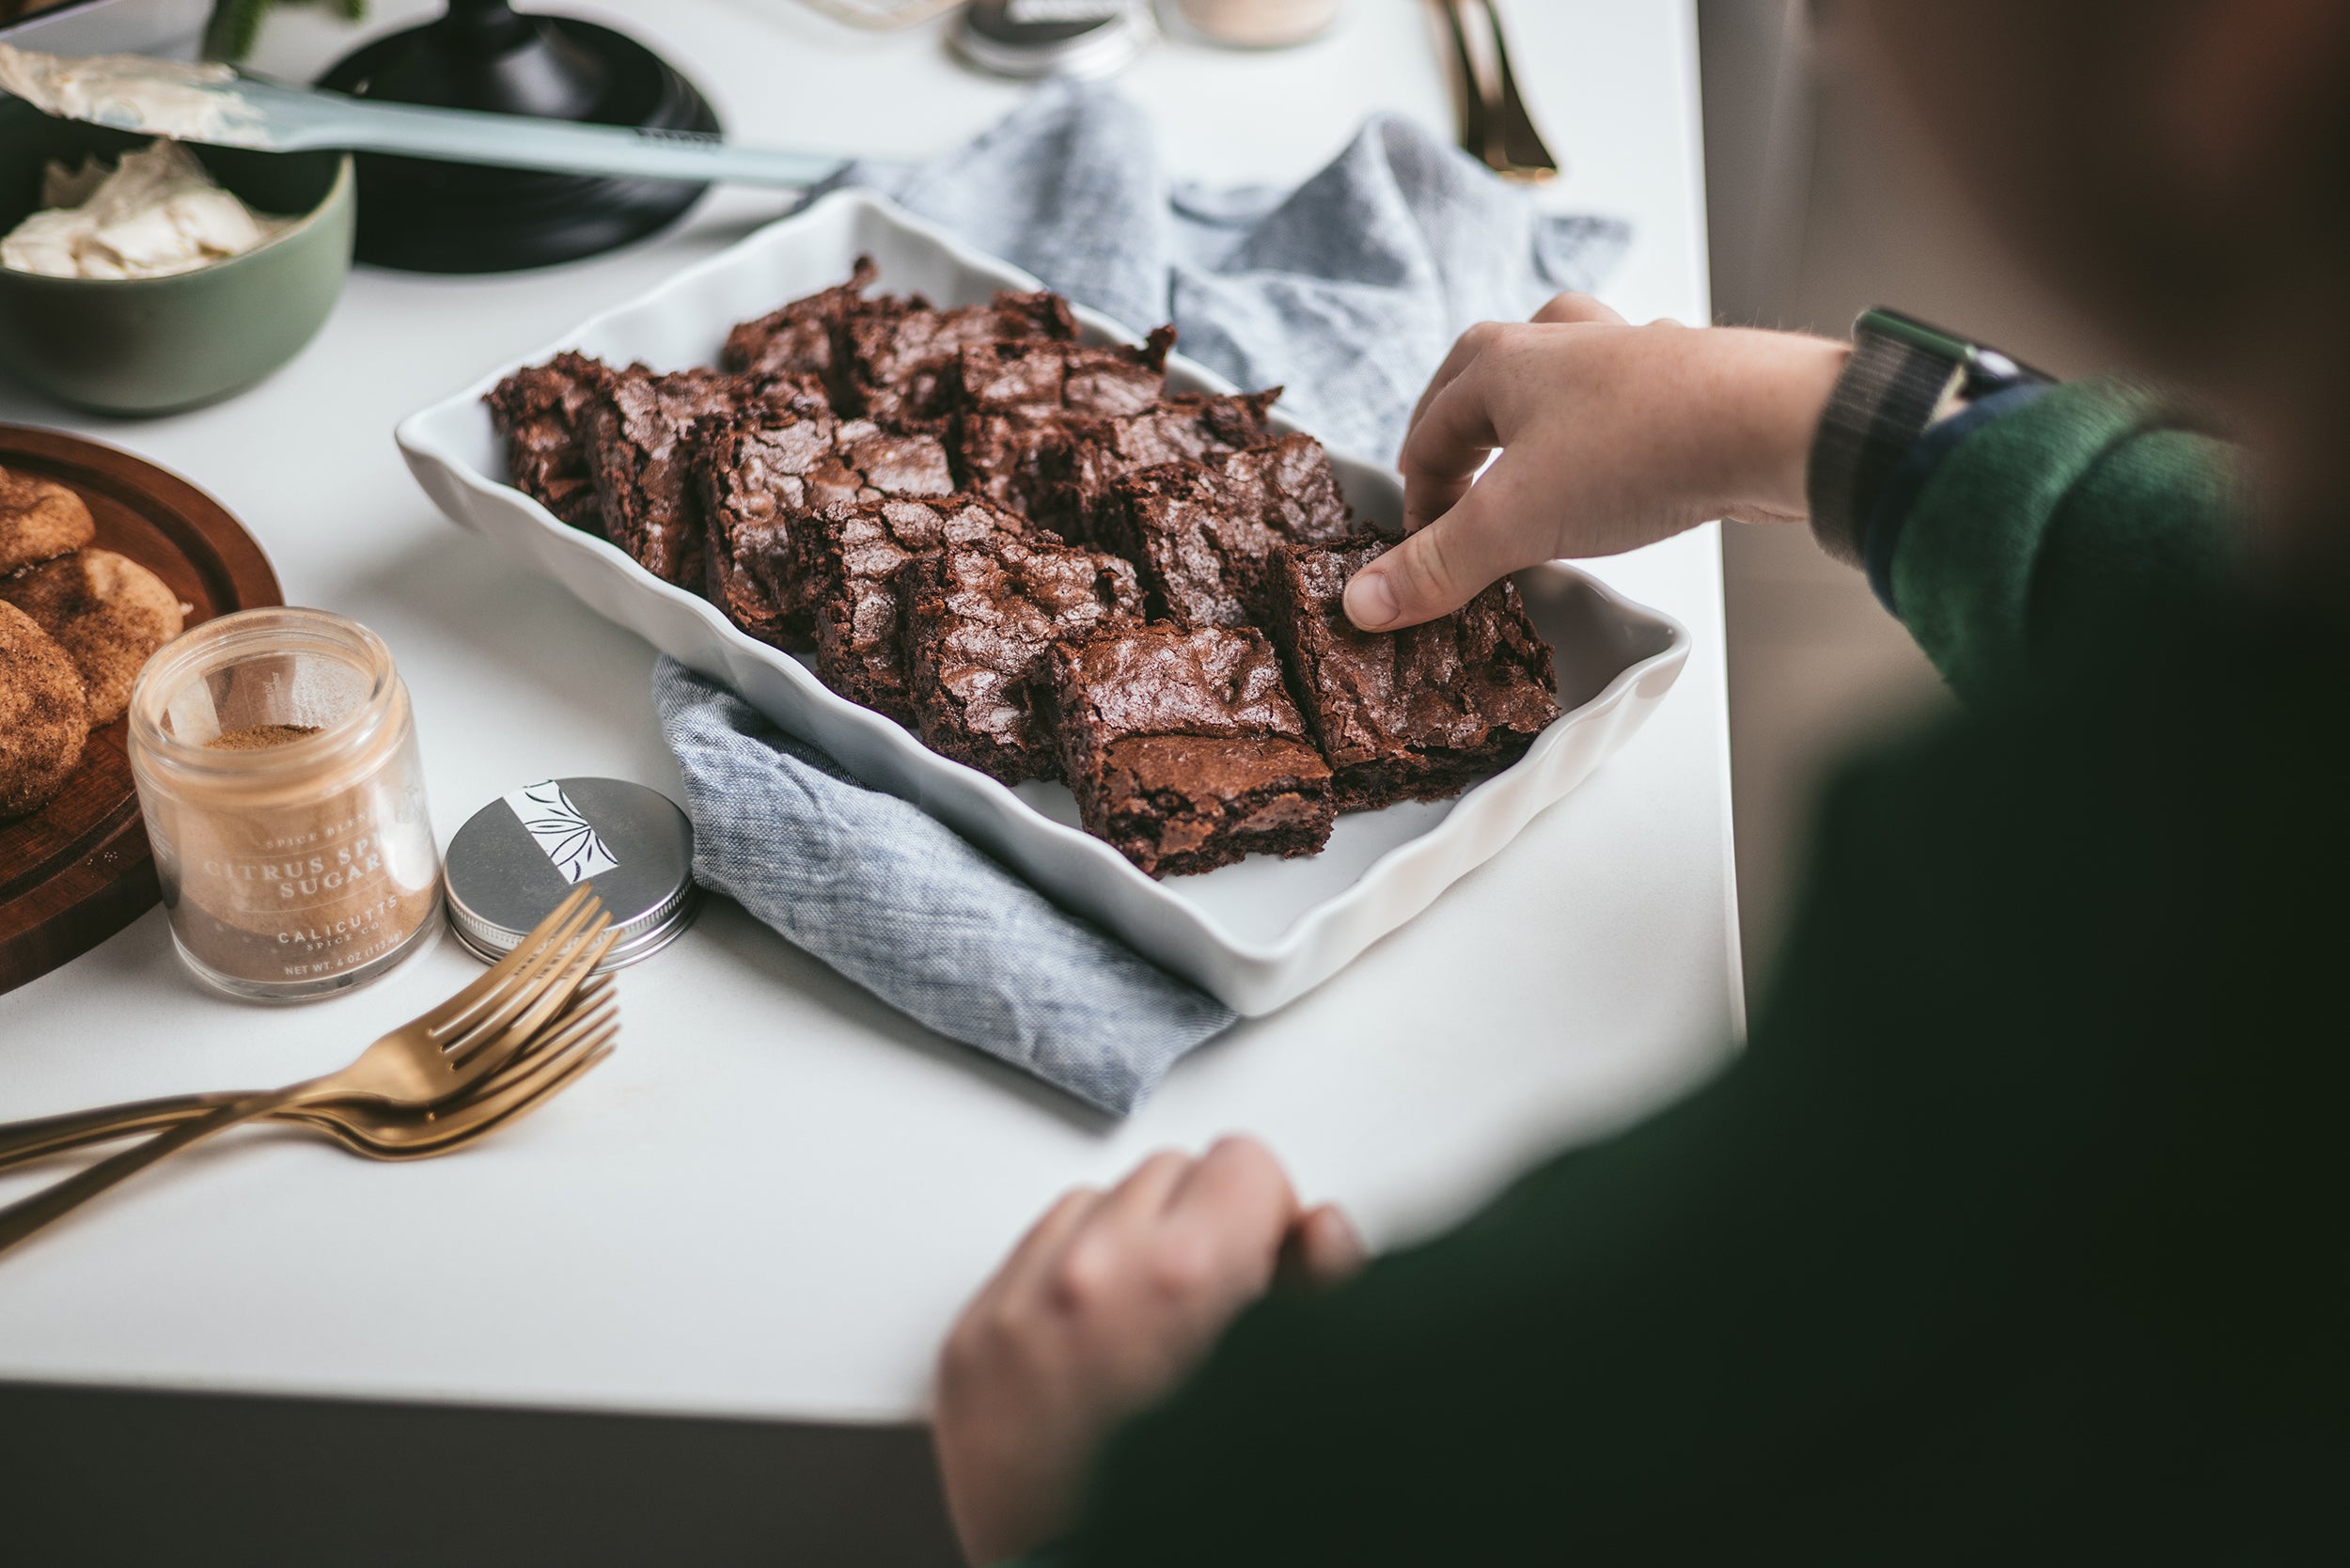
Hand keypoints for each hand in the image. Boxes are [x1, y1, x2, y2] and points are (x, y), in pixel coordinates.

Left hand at [933, 1137, 1363, 1565]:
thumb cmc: (1206, 1518)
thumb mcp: (1305, 1396)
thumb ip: (1323, 1287)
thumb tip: (1316, 1227)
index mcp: (1186, 1276)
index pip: (1241, 1161)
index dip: (1266, 1218)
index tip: (1263, 1267)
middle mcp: (1091, 1275)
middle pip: (1166, 1173)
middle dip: (1196, 1230)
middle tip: (1207, 1315)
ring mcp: (1017, 1308)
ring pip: (1090, 1205)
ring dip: (1123, 1251)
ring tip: (1144, 1341)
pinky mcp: (969, 1345)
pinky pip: (1024, 1259)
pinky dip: (1060, 1289)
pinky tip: (1091, 1359)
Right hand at [1344, 294, 1848, 630]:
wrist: (1767, 424)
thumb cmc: (1637, 450)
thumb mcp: (1515, 523)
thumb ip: (1437, 565)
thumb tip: (1362, 601)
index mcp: (1499, 362)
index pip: (1427, 433)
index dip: (1416, 499)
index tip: (1420, 552)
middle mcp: (1556, 342)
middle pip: (1480, 379)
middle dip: (1456, 433)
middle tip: (1447, 485)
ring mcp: (1621, 353)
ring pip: (1552, 369)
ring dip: (1528, 411)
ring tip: (1522, 455)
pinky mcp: (1678, 378)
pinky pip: (1615, 396)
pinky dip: (1595, 425)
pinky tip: (1610, 462)